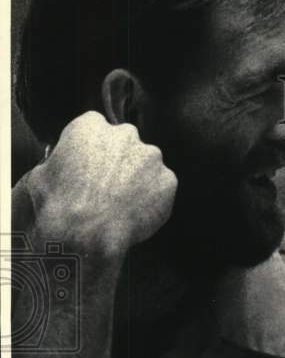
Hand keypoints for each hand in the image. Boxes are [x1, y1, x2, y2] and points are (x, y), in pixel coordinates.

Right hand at [21, 111, 176, 255]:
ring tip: (124, 203)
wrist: (88, 231)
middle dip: (120, 159)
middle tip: (109, 185)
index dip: (94, 148)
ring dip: (139, 178)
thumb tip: (57, 168)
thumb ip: (58, 163)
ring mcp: (151, 156)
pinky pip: (162, 187)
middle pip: (125, 143)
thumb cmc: (58, 203)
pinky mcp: (169, 179)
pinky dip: (154, 198)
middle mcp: (125, 134)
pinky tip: (138, 213)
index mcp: (90, 126)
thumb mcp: (42, 175)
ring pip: (147, 164)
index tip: (92, 164)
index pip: (96, 127)